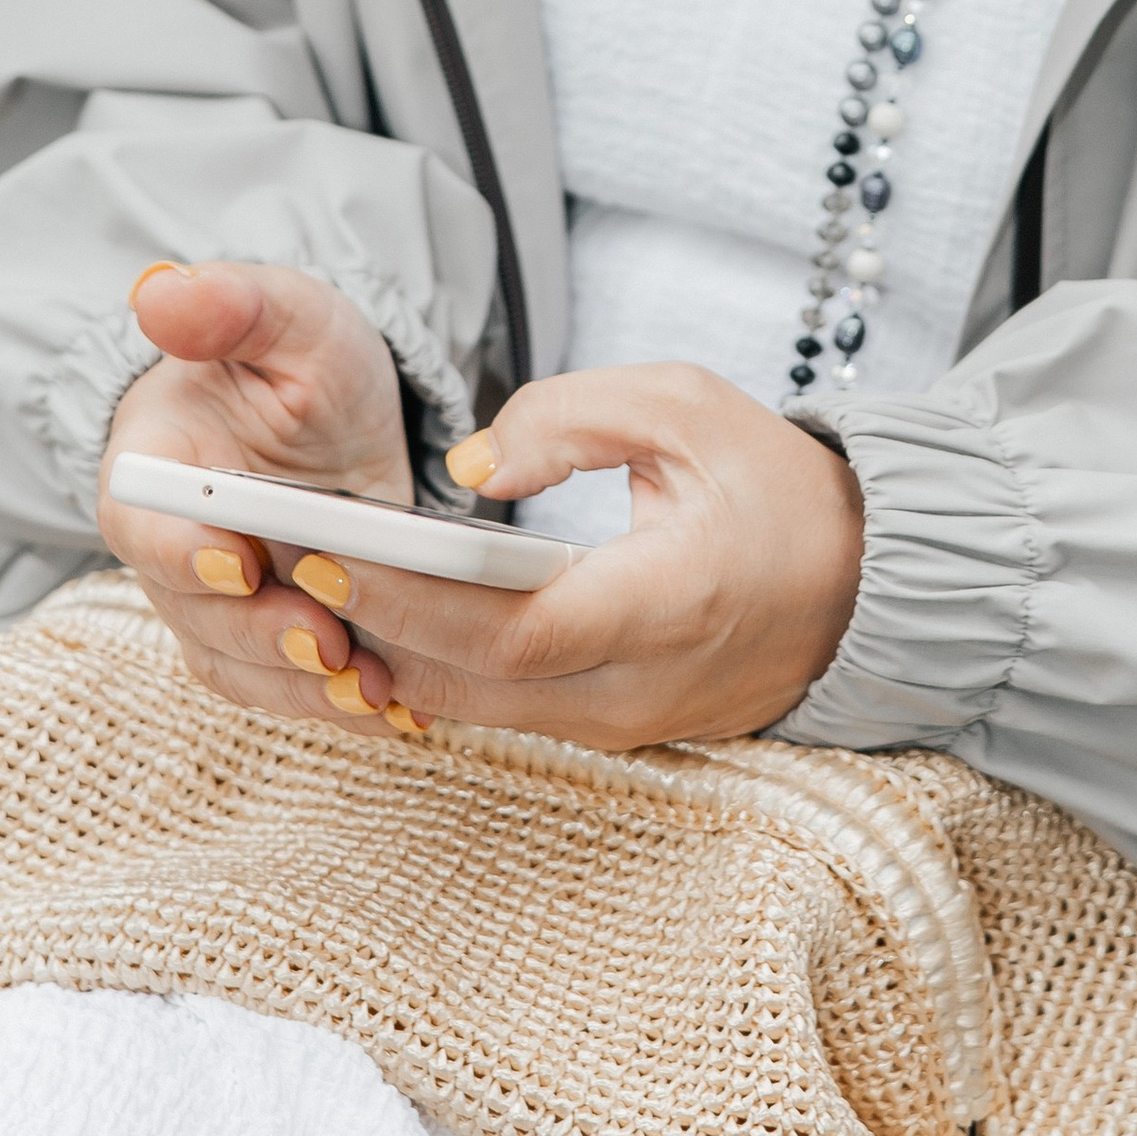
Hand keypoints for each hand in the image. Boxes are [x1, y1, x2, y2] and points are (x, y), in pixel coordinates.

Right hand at [101, 264, 421, 736]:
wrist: (332, 411)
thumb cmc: (293, 356)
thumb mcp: (284, 315)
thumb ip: (231, 304)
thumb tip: (161, 291)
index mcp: (150, 466)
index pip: (139, 522)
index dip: (179, 551)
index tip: (236, 563)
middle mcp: (168, 547)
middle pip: (192, 612)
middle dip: (261, 636)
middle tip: (330, 642)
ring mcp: (212, 603)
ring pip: (238, 665)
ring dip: (300, 688)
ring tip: (373, 692)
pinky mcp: (263, 638)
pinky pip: (285, 686)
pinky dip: (332, 706)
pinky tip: (395, 711)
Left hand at [178, 365, 864, 753]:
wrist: (865, 586)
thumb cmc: (778, 485)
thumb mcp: (686, 406)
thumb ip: (570, 417)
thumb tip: (469, 468)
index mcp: (663, 606)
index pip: (508, 631)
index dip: (411, 600)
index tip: (330, 554)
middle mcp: (633, 689)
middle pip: (466, 681)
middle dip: (361, 624)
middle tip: (271, 560)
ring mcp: (619, 724)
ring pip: (469, 703)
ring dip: (383, 647)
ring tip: (299, 576)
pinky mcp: (606, 729)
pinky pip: (495, 706)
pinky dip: (430, 661)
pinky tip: (372, 607)